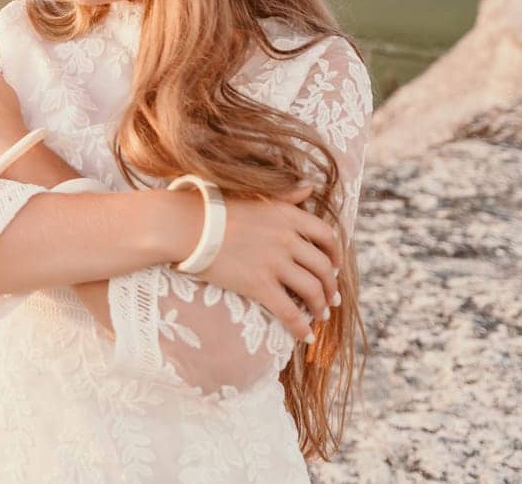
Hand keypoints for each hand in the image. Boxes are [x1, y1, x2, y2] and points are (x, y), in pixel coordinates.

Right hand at [177, 182, 342, 342]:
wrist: (185, 226)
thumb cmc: (214, 208)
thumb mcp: (257, 195)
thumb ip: (287, 195)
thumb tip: (311, 185)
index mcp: (288, 214)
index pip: (327, 235)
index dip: (336, 254)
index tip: (335, 266)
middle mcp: (287, 238)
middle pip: (323, 267)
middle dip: (331, 286)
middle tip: (331, 298)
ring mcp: (274, 263)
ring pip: (312, 290)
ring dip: (321, 306)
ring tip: (320, 315)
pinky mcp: (259, 285)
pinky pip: (290, 312)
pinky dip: (302, 327)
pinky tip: (305, 336)